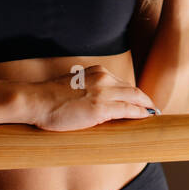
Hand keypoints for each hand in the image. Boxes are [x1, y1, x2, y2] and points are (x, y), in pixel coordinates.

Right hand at [30, 64, 158, 131]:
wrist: (36, 101)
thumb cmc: (49, 97)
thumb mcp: (74, 85)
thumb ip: (89, 89)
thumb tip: (98, 103)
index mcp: (96, 72)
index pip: (122, 83)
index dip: (133, 93)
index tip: (140, 100)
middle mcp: (103, 79)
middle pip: (132, 89)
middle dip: (144, 100)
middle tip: (153, 108)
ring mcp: (102, 93)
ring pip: (134, 98)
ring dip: (146, 107)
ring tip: (153, 114)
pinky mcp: (100, 109)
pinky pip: (127, 110)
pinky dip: (140, 113)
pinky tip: (146, 117)